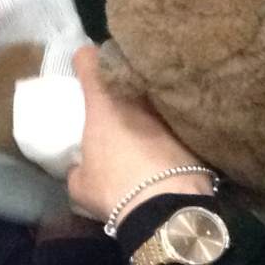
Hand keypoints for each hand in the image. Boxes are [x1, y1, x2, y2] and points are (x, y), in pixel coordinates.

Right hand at [66, 44, 210, 223]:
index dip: (84, 59)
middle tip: (112, 93)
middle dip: (117, 78)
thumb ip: (76, 169)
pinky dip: (166, 123)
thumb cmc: (115, 189)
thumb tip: (78, 166)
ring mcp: (163, 109)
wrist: (167, 205)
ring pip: (150, 92)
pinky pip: (171, 116)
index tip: (83, 64)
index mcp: (103, 103)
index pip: (89, 60)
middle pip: (123, 71)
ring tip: (140, 118)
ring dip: (143, 100)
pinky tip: (164, 140)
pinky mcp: (188, 127)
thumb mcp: (81, 186)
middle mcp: (135, 97)